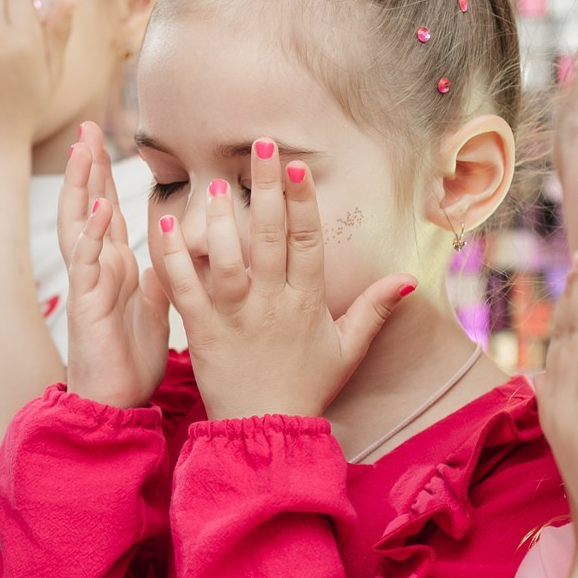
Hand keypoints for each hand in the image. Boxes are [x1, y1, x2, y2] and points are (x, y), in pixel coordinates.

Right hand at [60, 122, 169, 406]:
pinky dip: (92, 236)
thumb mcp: (155, 307)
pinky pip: (87, 265)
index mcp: (115, 266)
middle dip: (86, 167)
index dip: (105, 174)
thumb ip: (163, 275)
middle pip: (87, 206)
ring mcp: (90, 284)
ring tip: (82, 151)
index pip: (108, 209)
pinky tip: (97, 210)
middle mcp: (98, 268)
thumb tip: (177, 247)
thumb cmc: (130, 358)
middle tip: (86, 126)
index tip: (106, 137)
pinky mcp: (87, 306)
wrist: (114, 402)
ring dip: (80, 187)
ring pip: (79, 225)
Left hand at [154, 140, 414, 420]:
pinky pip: (186, 289)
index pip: (308, 242)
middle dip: (268, 188)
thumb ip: (375, 309)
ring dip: (222, 218)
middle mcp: (273, 305)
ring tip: (216, 183)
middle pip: (271, 238)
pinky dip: (175, 257)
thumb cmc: (307, 388)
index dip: (303, 201)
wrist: (266, 434)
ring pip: (228, 259)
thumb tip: (409, 278)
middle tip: (260, 143)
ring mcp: (236, 318)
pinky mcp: (202, 333)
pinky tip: (167, 223)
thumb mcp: (348, 349)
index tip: (296, 165)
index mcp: (307, 304)